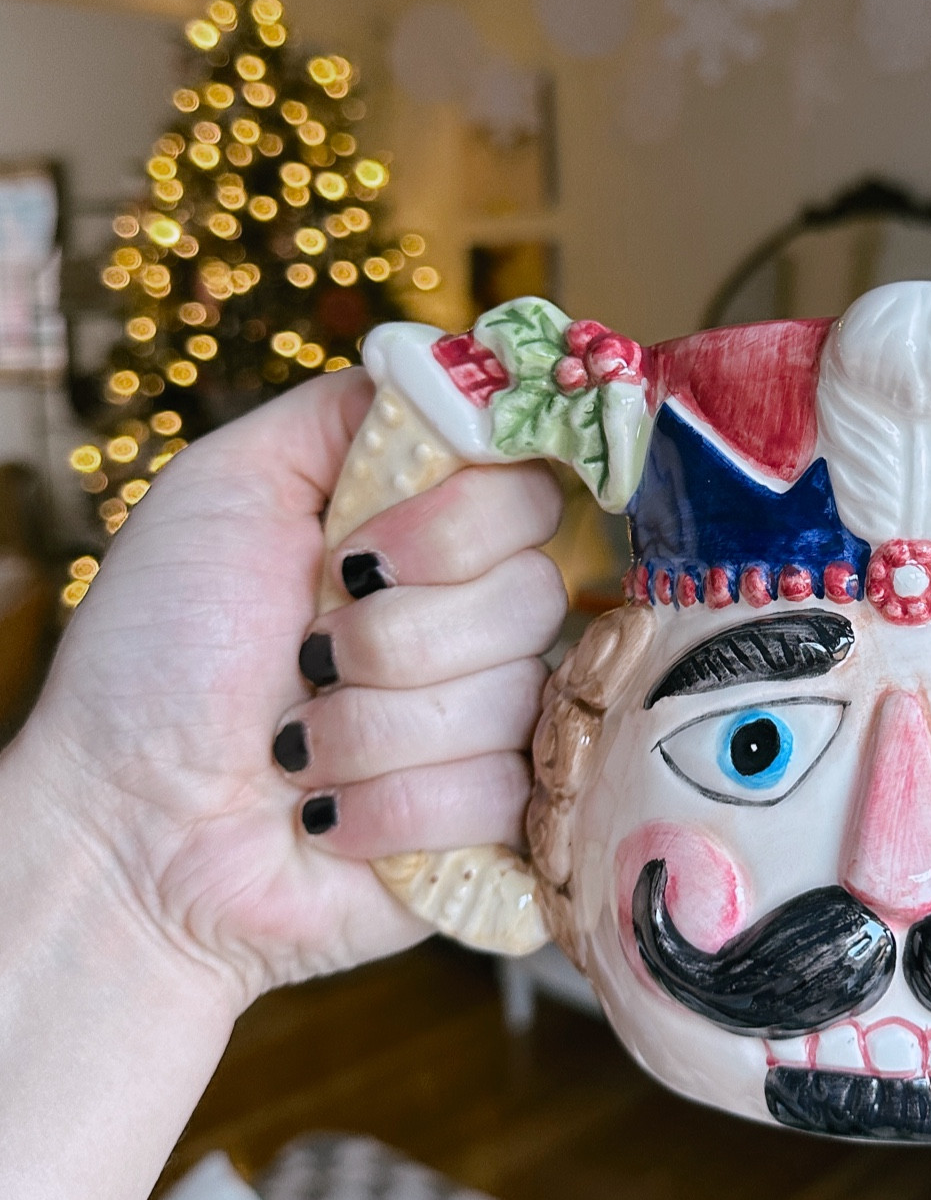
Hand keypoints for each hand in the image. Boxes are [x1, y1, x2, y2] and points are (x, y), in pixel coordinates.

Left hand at [8, 371, 564, 1010]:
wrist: (124, 830)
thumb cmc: (156, 661)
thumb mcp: (225, 488)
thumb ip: (345, 414)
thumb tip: (463, 369)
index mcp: (421, 540)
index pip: (531, 490)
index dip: (456, 523)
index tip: (355, 554)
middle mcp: (468, 625)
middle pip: (537, 591)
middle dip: (398, 635)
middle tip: (307, 659)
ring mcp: (489, 731)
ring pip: (515, 697)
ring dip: (375, 727)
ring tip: (298, 750)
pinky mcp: (495, 830)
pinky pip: (505, 794)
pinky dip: (394, 806)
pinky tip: (331, 818)